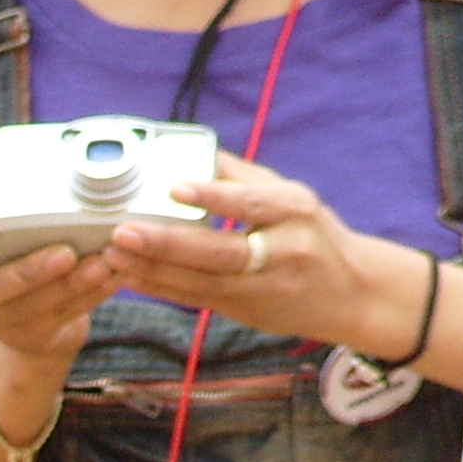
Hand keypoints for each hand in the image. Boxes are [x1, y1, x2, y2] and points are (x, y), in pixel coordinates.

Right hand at [0, 220, 126, 375]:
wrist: (27, 311)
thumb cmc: (18, 254)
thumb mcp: (8, 233)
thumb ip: (21, 211)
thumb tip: (69, 166)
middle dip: (30, 271)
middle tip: (65, 252)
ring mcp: (0, 322)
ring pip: (35, 307)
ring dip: (72, 284)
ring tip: (103, 263)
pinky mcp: (32, 336)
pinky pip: (64, 317)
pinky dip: (91, 296)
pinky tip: (112, 278)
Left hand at [107, 155, 427, 356]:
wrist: (350, 294)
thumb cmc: (315, 236)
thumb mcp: (293, 197)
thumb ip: (244, 178)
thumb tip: (199, 150)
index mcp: (294, 212)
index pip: (250, 204)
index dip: (213, 197)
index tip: (175, 188)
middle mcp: (279, 251)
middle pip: (216, 252)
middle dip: (165, 244)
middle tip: (122, 232)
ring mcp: (259, 286)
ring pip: (198, 282)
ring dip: (150, 270)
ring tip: (112, 255)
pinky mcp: (242, 310)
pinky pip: (193, 298)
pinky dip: (159, 287)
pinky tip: (128, 276)